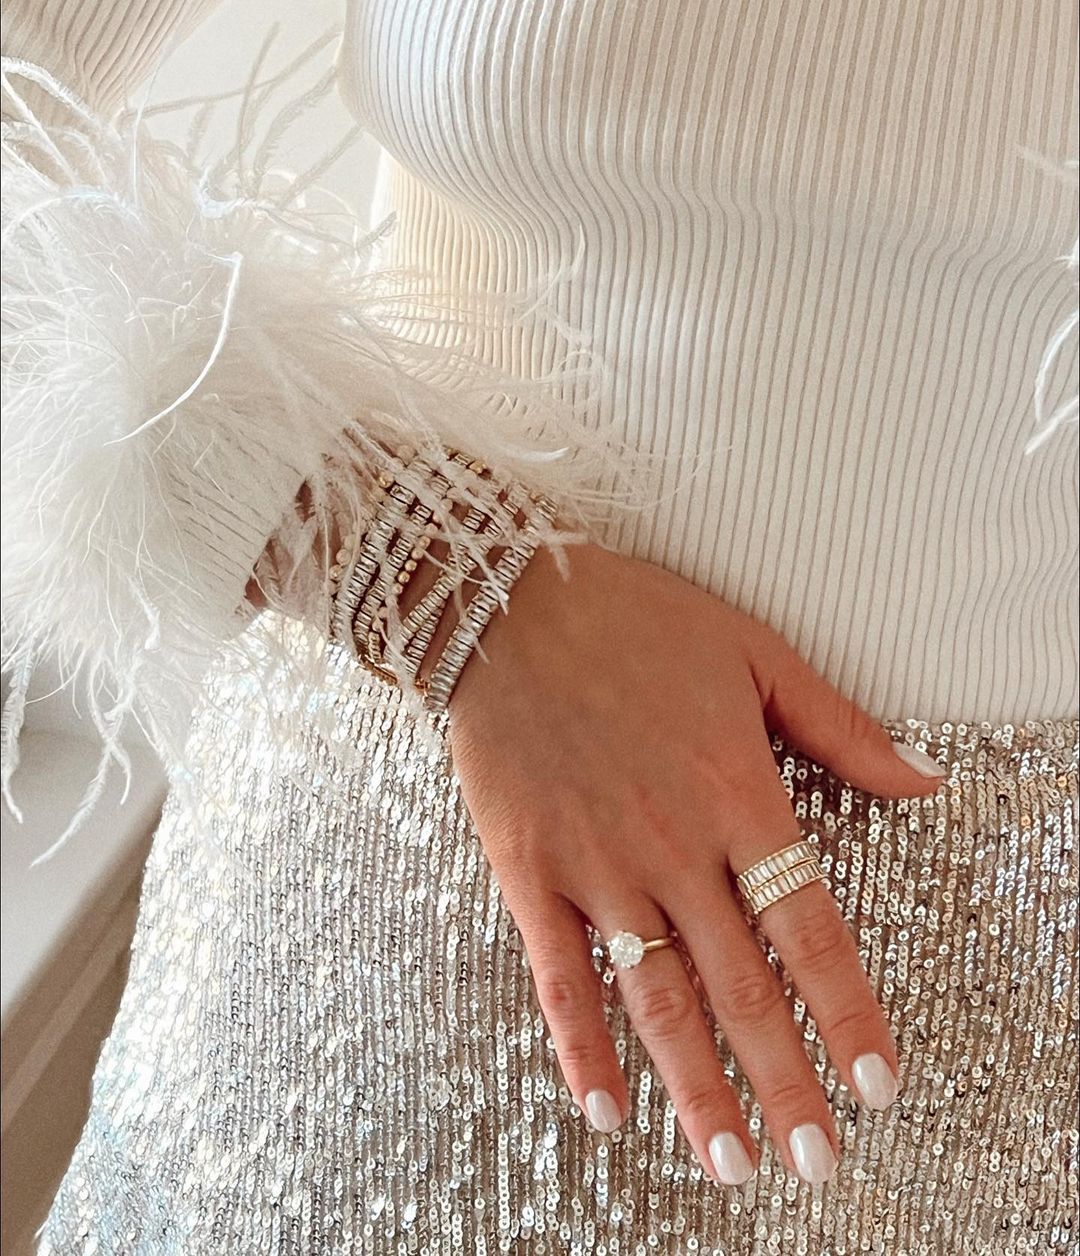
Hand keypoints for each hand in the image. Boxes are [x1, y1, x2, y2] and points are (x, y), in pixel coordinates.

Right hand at [446, 540, 944, 1184]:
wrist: (510, 604)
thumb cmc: (634, 620)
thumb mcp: (755, 651)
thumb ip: (841, 725)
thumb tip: (924, 780)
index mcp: (736, 793)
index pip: (810, 929)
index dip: (846, 1013)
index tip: (875, 1084)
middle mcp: (673, 845)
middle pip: (741, 986)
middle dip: (783, 1082)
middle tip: (814, 1161)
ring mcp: (598, 864)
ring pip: (657, 998)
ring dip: (696, 1087)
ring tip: (728, 1161)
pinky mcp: (531, 870)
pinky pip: (558, 975)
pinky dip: (581, 1046)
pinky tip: (606, 1106)